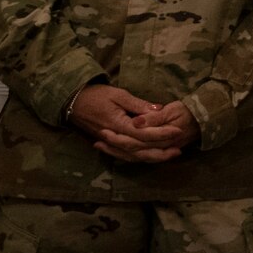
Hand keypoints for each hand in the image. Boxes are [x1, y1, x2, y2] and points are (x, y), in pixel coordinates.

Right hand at [69, 84, 192, 164]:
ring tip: (169, 155)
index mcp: (118, 124)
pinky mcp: (109, 143)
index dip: (161, 133)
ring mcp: (111, 142)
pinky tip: (150, 157)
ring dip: (152, 157)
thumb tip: (159, 109)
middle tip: (178, 150)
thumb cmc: (96, 95)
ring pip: (133, 155)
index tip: (178, 131)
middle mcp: (115, 137)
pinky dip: (138, 157)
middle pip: (140, 150)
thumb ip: (138, 105)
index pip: (143, 133)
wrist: (74, 102)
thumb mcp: (119, 95)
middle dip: (160, 151)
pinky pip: (125, 155)